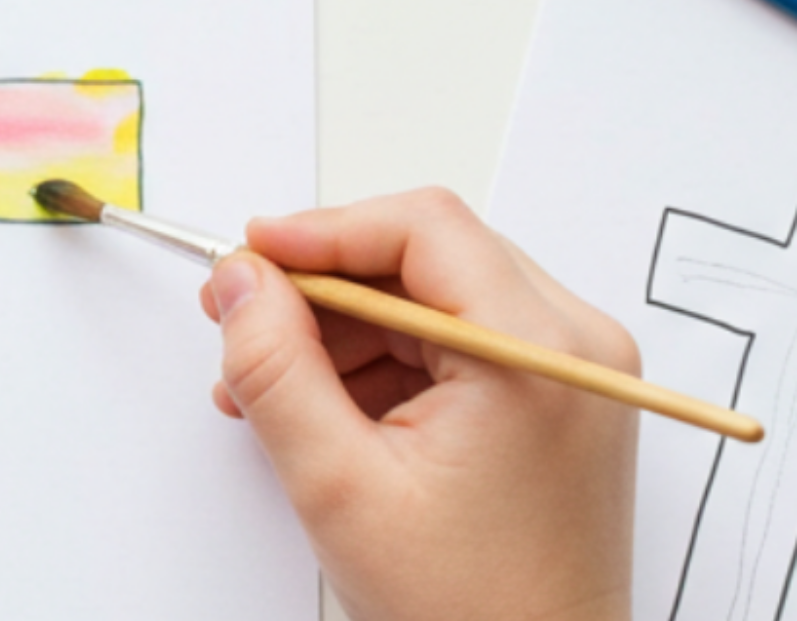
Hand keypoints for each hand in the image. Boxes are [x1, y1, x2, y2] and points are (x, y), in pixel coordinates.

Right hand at [200, 188, 637, 620]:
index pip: (424, 229)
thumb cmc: (467, 611)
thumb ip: (276, 369)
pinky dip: (379, 361)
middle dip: (322, 284)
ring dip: (341, 329)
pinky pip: (451, 342)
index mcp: (538, 355)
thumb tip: (239, 281)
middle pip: (425, 256)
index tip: (248, 256)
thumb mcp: (340, 485)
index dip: (322, 231)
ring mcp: (569, 373)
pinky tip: (320, 409)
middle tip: (241, 316)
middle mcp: (574, 347)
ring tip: (268, 387)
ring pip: (430, 297)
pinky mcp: (551, 400)